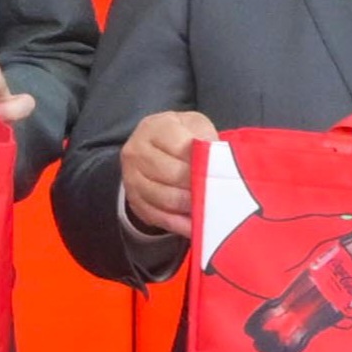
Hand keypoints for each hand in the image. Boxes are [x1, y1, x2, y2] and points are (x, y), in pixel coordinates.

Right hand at [121, 110, 218, 239]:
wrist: (154, 149)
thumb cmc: (181, 137)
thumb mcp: (195, 126)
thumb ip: (205, 137)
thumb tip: (218, 159)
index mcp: (155, 128)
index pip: (179, 146)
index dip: (201, 160)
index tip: (219, 170)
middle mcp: (137, 151)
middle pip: (171, 174)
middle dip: (197, 185)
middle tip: (219, 193)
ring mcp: (132, 178)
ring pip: (164, 198)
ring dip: (190, 206)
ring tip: (210, 208)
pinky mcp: (135, 202)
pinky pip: (159, 217)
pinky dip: (181, 224)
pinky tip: (198, 226)